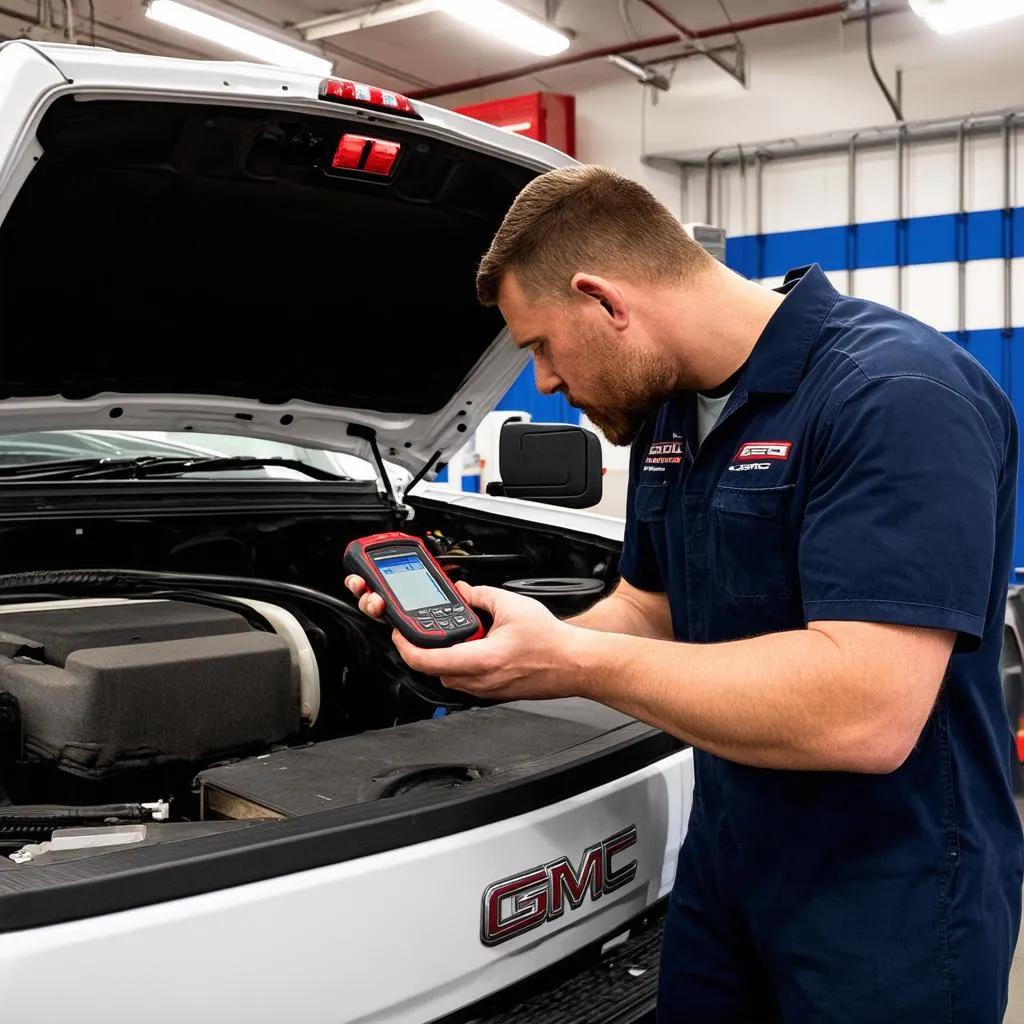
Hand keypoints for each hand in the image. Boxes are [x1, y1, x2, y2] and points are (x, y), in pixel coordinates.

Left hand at [344, 573, 580, 701]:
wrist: (574, 663)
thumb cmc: (551, 642)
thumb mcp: (512, 605)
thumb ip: (481, 595)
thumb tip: (463, 590)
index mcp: (480, 660)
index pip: (427, 660)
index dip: (405, 646)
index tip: (399, 633)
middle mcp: (480, 680)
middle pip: (433, 670)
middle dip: (422, 651)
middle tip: (417, 632)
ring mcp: (486, 690)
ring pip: (448, 677)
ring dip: (440, 658)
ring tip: (445, 637)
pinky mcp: (494, 692)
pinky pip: (465, 680)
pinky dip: (459, 664)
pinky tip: (470, 647)